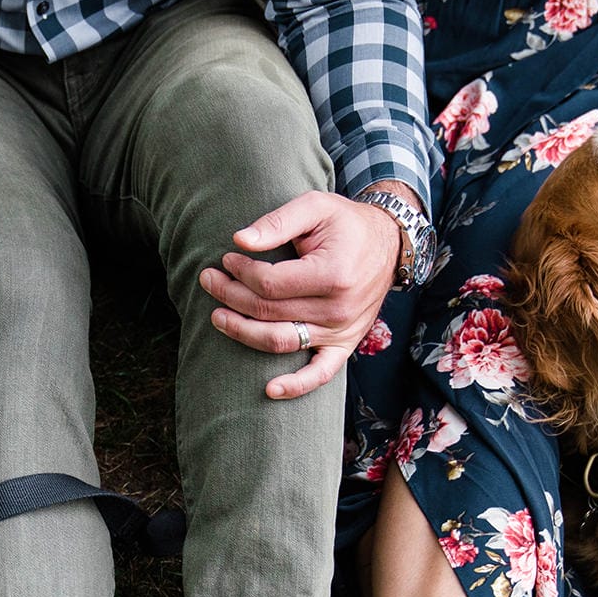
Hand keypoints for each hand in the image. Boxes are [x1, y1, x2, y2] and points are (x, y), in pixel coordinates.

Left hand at [200, 186, 408, 400]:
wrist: (388, 244)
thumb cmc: (346, 223)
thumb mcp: (315, 206)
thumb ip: (277, 222)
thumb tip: (239, 240)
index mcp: (332, 274)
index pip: (269, 283)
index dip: (240, 272)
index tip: (227, 258)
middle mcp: (337, 308)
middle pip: (268, 312)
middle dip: (230, 296)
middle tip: (208, 280)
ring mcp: (341, 331)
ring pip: (280, 341)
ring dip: (242, 332)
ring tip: (217, 316)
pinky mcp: (344, 345)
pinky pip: (320, 374)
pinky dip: (296, 386)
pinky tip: (270, 390)